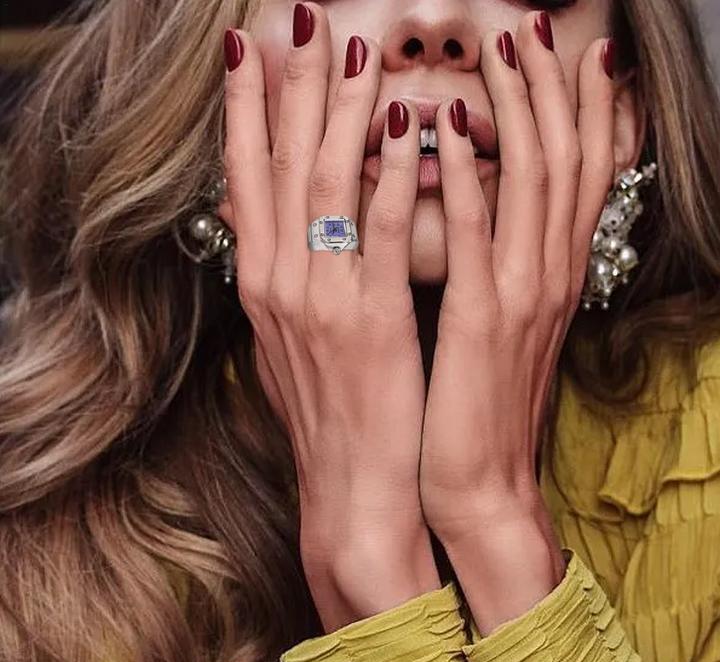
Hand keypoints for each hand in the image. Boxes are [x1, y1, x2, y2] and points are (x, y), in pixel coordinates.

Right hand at [222, 13, 437, 621]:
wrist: (351, 492)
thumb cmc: (327, 419)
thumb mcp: (286, 349)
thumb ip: (277, 285)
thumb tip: (264, 230)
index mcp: (262, 289)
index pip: (244, 180)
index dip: (244, 110)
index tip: (248, 49)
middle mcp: (281, 287)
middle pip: (280, 167)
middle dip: (289, 87)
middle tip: (302, 21)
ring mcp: (325, 304)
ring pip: (327, 188)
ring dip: (341, 114)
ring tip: (357, 51)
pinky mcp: (376, 323)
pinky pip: (385, 236)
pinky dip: (396, 179)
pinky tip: (411, 129)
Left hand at [419, 14, 617, 548]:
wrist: (480, 484)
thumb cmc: (479, 408)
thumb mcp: (498, 330)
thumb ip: (497, 273)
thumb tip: (476, 221)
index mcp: (550, 278)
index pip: (577, 176)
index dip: (579, 110)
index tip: (566, 55)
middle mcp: (548, 277)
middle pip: (565, 160)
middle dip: (551, 87)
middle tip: (532, 27)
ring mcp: (521, 296)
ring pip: (532, 181)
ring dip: (517, 109)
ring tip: (499, 48)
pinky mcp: (483, 321)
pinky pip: (478, 236)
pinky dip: (464, 179)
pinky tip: (439, 131)